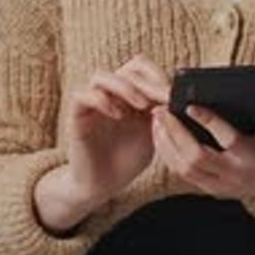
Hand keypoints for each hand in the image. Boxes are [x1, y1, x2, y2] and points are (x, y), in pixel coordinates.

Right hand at [65, 55, 169, 209]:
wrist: (103, 186)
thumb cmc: (128, 160)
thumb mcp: (153, 135)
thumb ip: (163, 116)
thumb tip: (177, 99)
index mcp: (130, 94)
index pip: (141, 69)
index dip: (157, 76)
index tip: (173, 95)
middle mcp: (110, 93)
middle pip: (126, 70)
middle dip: (148, 83)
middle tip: (163, 98)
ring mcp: (92, 102)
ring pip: (102, 76)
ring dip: (125, 87)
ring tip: (142, 105)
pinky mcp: (77, 115)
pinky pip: (82, 95)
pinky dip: (100, 100)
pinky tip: (118, 114)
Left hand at [151, 89, 254, 200]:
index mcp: (253, 155)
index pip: (228, 139)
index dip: (209, 121)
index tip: (190, 105)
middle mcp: (236, 174)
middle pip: (197, 156)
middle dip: (175, 133)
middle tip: (161, 110)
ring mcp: (223, 186)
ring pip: (186, 169)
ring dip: (167, 144)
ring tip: (156, 121)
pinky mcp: (214, 190)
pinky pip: (185, 175)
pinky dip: (170, 157)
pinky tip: (161, 138)